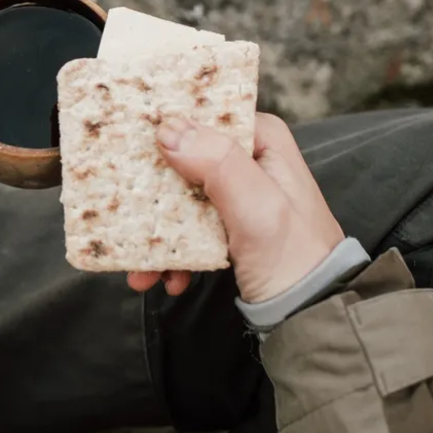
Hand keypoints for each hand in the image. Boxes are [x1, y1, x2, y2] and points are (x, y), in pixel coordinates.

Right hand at [127, 113, 343, 304]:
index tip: (130, 136)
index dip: (167, 123)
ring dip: (154, 228)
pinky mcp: (224, 228)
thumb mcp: (259, 208)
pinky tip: (163, 277)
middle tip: (119, 207)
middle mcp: (247, 162)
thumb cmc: (295, 260)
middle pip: (183, 156)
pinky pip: (184, 229)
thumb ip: (218, 164)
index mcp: (262, 142)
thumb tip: (168, 128)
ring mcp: (234, 196)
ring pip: (177, 196)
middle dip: (151, 186)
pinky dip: (169, 252)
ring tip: (141, 266)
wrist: (313, 317)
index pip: (206, 115)